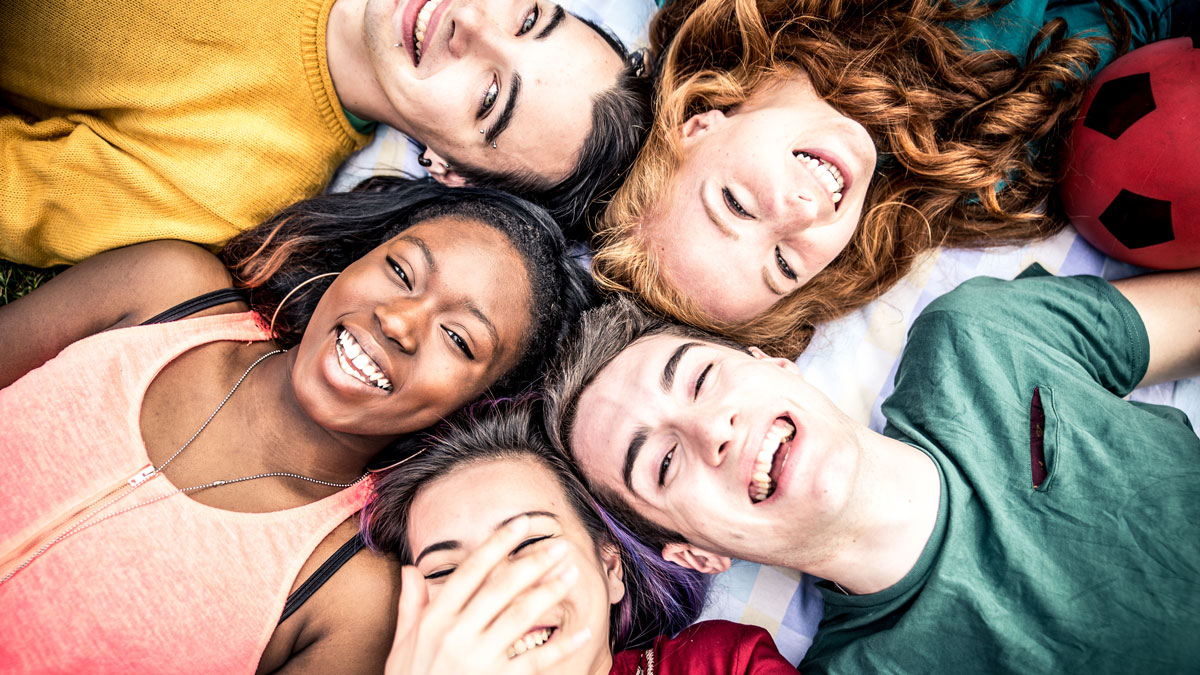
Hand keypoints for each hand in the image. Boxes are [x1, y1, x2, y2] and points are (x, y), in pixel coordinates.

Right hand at [384, 516, 589, 674]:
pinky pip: (536, 660)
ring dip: (550, 592)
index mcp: (435, 620)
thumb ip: (410, 607)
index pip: (471, 571)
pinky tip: (582, 632)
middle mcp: (457, 634)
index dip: (497, 544)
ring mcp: (478, 659)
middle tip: (559, 546)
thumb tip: (410, 569)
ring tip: (570, 574)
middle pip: (501, 588)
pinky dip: (561, 646)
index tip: (521, 523)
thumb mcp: (402, 646)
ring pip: (521, 616)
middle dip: (533, 562)